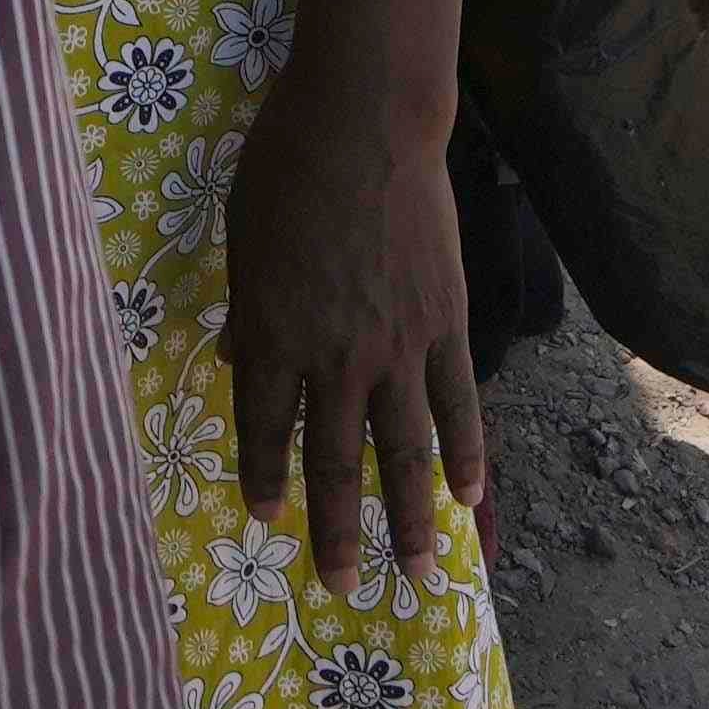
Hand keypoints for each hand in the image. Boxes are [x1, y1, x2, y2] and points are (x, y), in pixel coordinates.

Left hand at [225, 26, 485, 589]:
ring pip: (405, 452)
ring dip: (411, 519)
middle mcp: (333, 356)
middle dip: (335, 529)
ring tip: (418, 573)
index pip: (263, 425)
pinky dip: (466, 455)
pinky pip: (459, 405)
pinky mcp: (446, 325)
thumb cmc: (285, 169)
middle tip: (337, 585)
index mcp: (272, 333)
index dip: (263, 474)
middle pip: (335, 461)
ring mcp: (397, 346)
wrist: (364, 123)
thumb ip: (246, 311)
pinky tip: (471, 499)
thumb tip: (237, 360)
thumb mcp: (243, 241)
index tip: (265, 516)